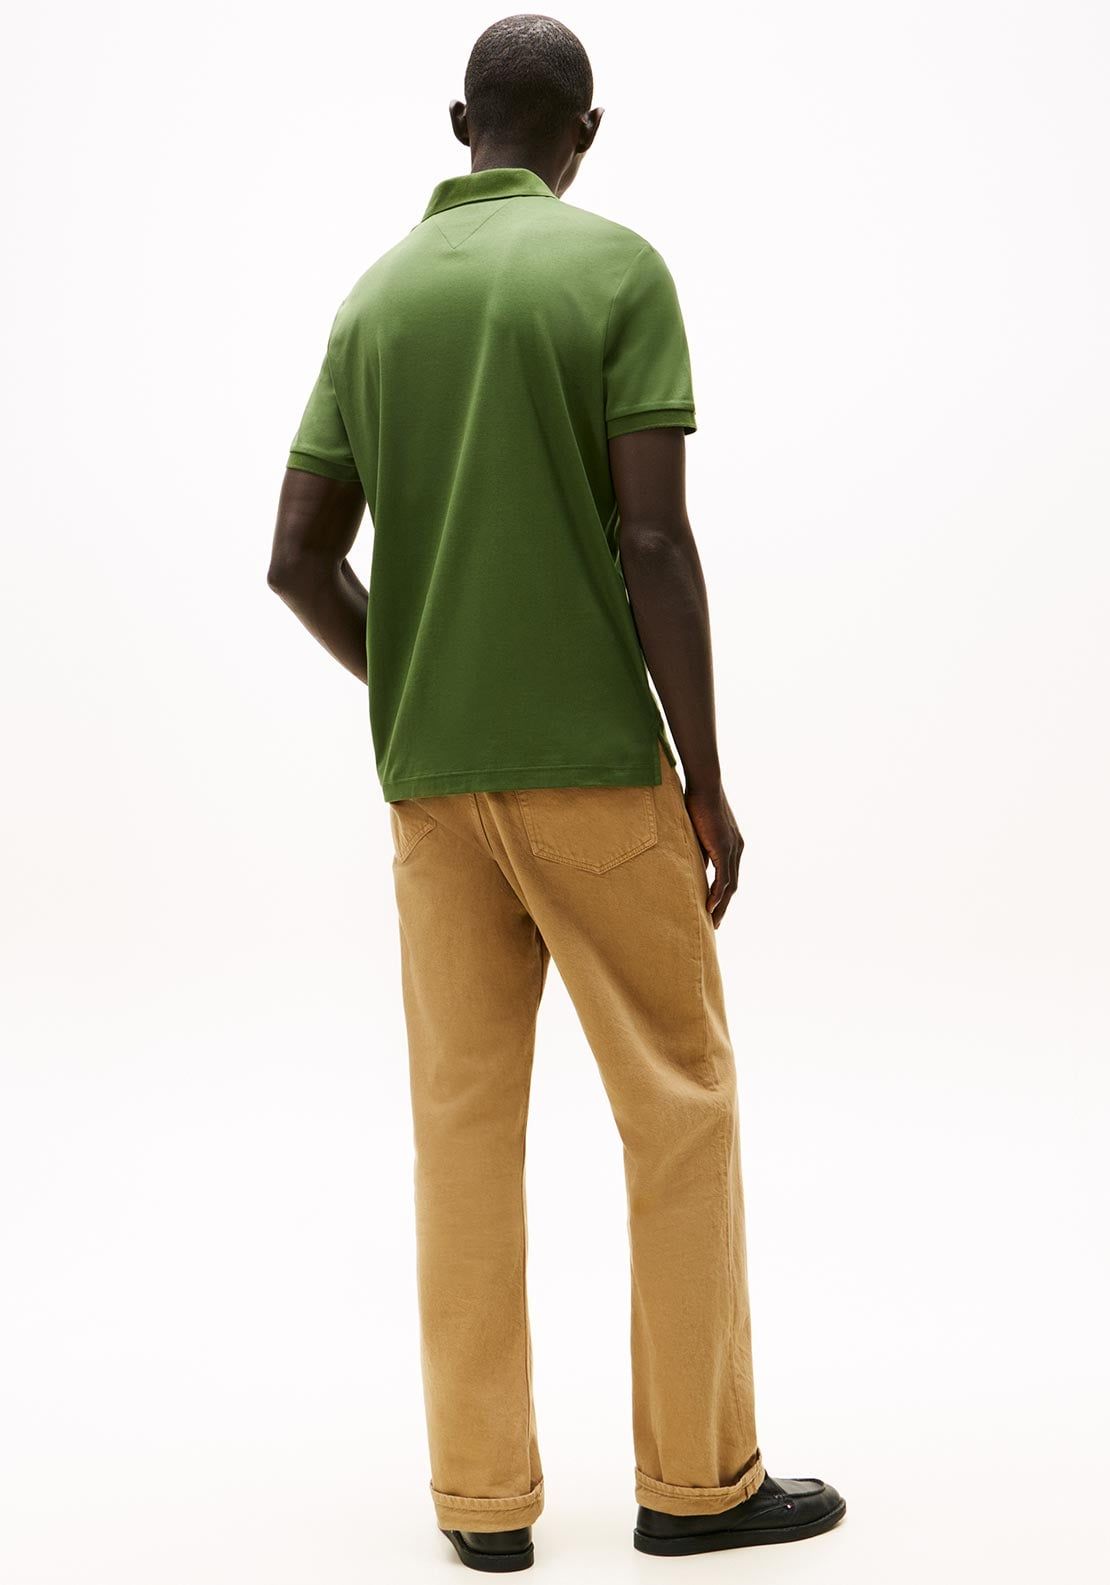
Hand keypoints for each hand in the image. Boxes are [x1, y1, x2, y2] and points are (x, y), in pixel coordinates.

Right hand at [684, 782, 743, 927]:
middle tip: (715, 923)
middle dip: (724, 906)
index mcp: (733, 845)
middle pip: (733, 886)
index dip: (723, 894)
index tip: (714, 908)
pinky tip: (709, 907)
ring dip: (722, 906)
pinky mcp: (725, 848)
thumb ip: (701, 849)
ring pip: (730, 886)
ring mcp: (733, 849)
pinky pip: (723, 878)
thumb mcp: (698, 830)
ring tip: (713, 922)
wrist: (705, 786)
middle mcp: (737, 849)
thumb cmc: (698, 802)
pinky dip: (717, 895)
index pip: (730, 876)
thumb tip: (697, 864)